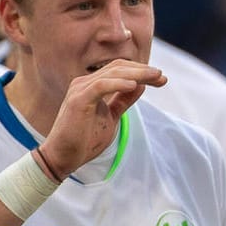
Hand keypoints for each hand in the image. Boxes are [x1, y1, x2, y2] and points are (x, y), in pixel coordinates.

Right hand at [39, 60, 165, 177]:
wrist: (63, 157)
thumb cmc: (84, 139)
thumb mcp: (110, 117)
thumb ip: (123, 100)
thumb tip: (140, 85)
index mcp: (92, 85)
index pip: (120, 70)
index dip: (142, 72)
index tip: (162, 80)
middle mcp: (84, 83)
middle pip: (118, 68)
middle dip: (143, 71)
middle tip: (162, 77)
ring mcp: (80, 89)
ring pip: (112, 74)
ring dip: (136, 74)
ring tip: (155, 77)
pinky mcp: (78, 100)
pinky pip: (101, 86)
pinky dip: (118, 84)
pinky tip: (134, 85)